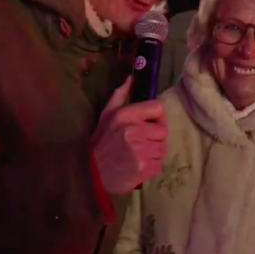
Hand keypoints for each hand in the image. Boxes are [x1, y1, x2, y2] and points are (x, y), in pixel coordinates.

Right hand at [91, 76, 168, 194]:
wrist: (91, 175)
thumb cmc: (100, 144)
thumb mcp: (105, 117)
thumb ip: (119, 96)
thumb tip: (131, 78)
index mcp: (125, 115)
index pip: (158, 108)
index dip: (157, 118)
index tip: (150, 124)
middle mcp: (134, 131)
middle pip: (163, 131)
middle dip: (155, 138)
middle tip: (142, 144)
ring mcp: (140, 151)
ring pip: (162, 149)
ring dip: (153, 153)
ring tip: (138, 155)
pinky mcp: (144, 168)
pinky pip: (158, 165)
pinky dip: (150, 167)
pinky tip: (137, 167)